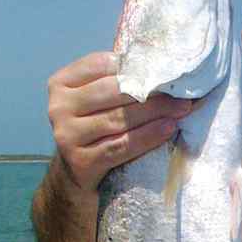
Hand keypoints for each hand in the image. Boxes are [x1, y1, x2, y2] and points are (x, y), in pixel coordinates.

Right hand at [47, 51, 192, 189]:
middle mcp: (59, 107)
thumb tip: (163, 66)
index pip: (102, 65)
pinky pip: (121, 146)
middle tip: (183, 92)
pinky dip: (148, 137)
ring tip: (182, 109)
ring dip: (155, 113)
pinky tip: (168, 129)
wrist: (75, 176)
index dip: (137, 66)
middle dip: (151, 91)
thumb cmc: (94, 131)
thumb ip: (116, 83)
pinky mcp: (80, 161)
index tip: (167, 68)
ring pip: (118, 119)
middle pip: (112, 92)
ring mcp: (67, 135)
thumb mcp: (96, 103)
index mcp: (61, 83)